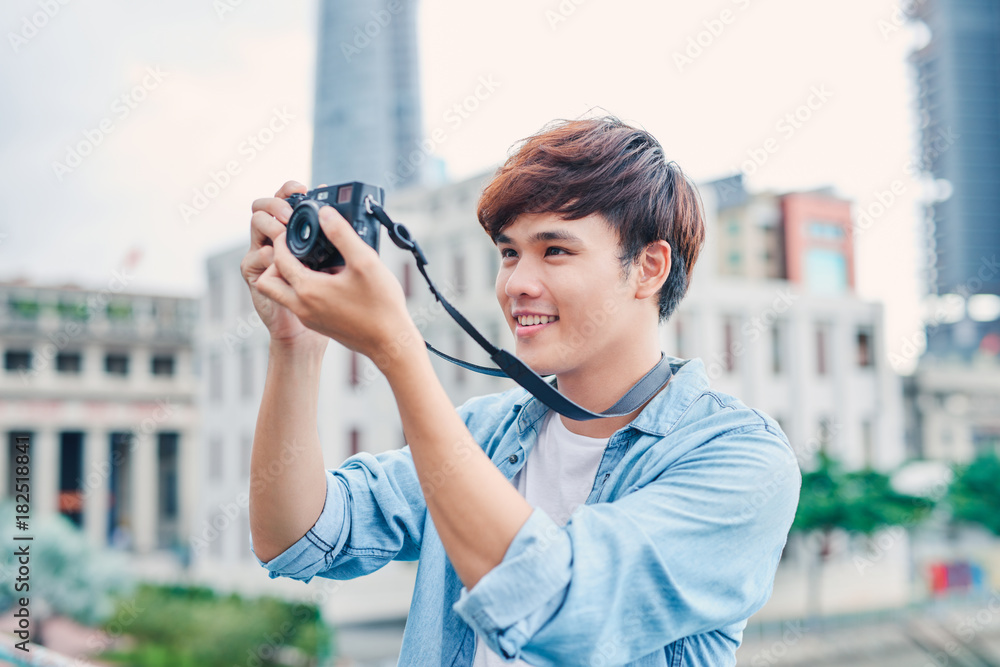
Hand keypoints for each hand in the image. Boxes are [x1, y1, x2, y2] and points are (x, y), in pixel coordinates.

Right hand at [240, 180, 326, 348]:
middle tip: (290, 214)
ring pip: (256, 226)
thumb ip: (339, 238)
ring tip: (285, 233)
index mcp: (295, 230)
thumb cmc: (331, 294)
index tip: (303, 188)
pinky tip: (279, 260)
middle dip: (276, 204)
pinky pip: (253, 258)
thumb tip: (344, 215)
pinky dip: (265, 256)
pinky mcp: (255, 274)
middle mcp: (276, 237)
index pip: (286, 199)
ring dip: (270, 225)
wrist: (313, 329)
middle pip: (264, 206)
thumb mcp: (341, 261)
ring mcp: (262, 254)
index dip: (289, 189)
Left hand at [254, 202, 418, 362]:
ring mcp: (308, 318)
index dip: (283, 239)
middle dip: (275, 261)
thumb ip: (342, 234)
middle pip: (267, 281)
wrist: (390, 344)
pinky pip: (298, 303)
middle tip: (295, 249)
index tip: (295, 228)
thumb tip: (326, 214)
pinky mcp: (318, 324)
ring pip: (281, 293)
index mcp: (307, 289)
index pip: (278, 258)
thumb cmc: (381, 307)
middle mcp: (301, 306)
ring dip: (288, 276)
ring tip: (313, 262)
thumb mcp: (365, 262)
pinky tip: (330, 279)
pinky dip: (303, 288)